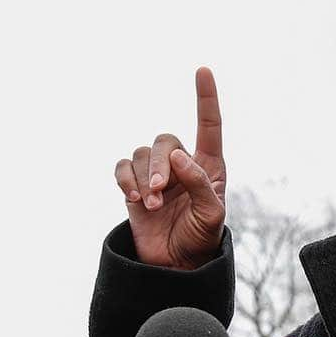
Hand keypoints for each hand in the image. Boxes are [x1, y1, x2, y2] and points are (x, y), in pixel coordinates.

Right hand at [114, 67, 226, 268]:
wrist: (176, 265)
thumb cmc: (201, 239)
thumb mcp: (212, 215)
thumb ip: (200, 185)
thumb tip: (180, 156)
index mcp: (208, 167)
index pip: (209, 127)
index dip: (206, 98)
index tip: (203, 70)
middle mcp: (181, 165)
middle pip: (165, 141)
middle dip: (159, 164)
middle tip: (159, 192)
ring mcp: (156, 175)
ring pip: (141, 154)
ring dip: (143, 178)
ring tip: (152, 206)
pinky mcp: (134, 186)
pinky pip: (123, 167)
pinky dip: (125, 180)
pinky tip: (134, 200)